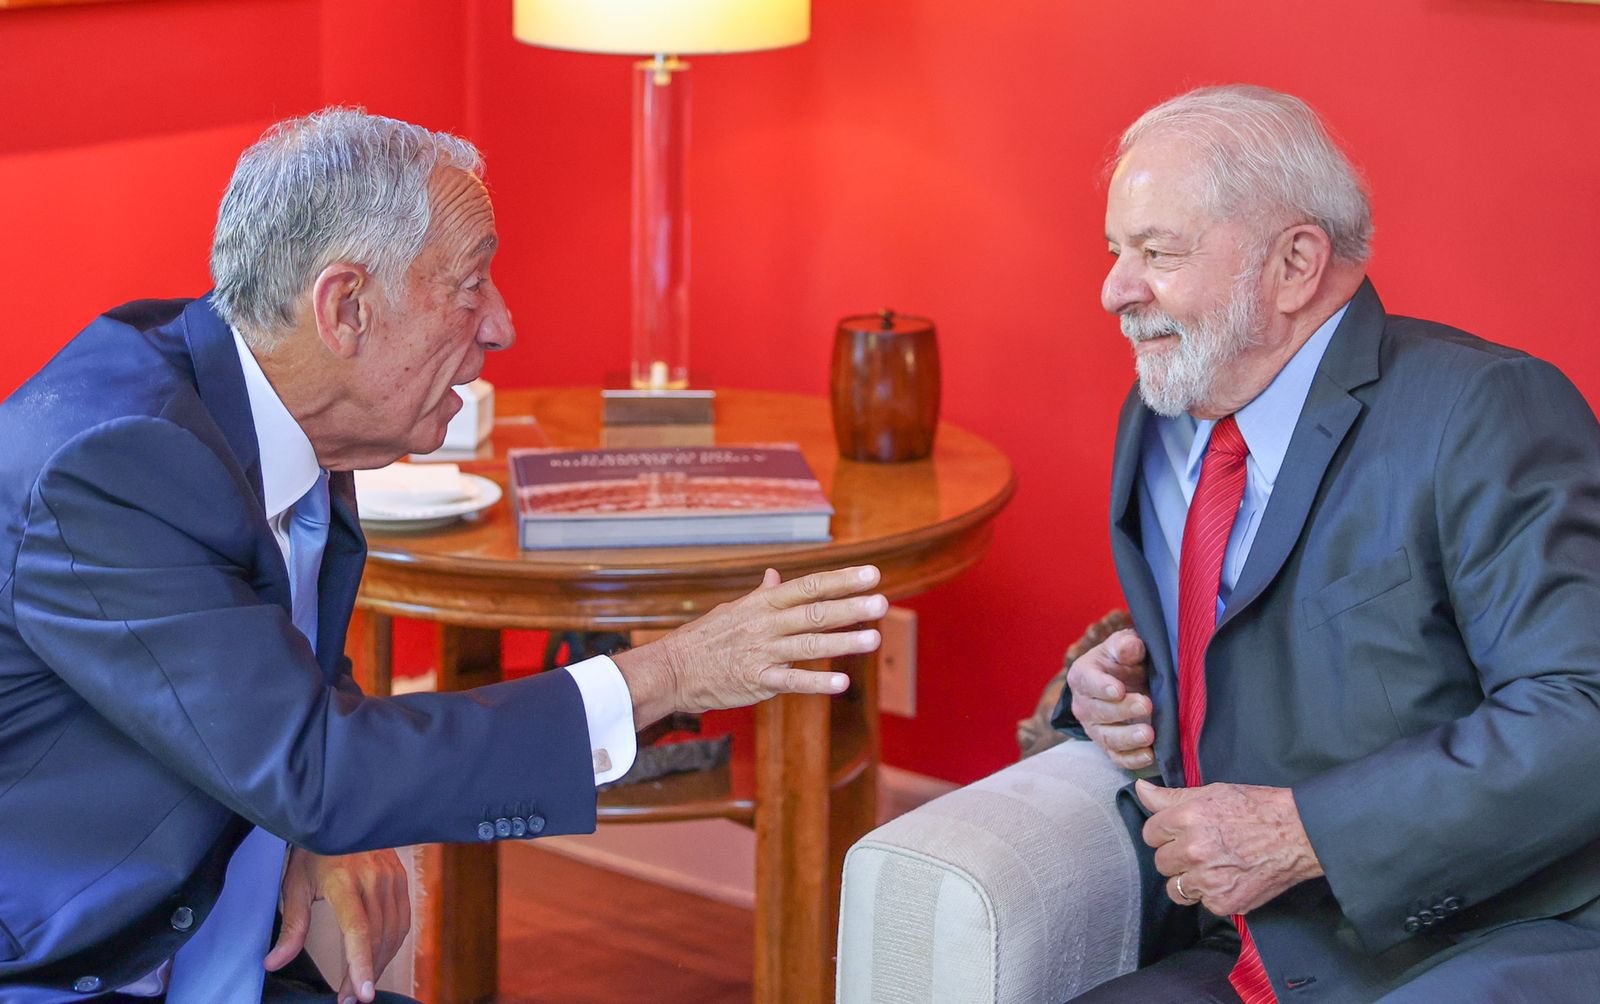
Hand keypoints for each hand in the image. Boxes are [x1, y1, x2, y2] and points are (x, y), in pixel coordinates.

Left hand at [266, 847, 410, 1003]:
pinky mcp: (401, 877)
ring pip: (394, 932)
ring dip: (380, 962)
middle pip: (377, 938)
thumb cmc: (312, 849)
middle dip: (365, 973)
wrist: (338, 814)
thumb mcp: (294, 884)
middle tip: (348, 999)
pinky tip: (378, 956)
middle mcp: (373, 878)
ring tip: (360, 984)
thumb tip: (274, 963)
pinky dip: (392, 943)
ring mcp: (391, 876)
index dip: (361, 965)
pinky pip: (403, 919)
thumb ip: (292, 926)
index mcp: (344, 880)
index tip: (361, 994)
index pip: (358, 931)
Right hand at [613, 565, 886, 727]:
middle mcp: (765, 624)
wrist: (673, 669)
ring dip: (843, 641)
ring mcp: (761, 653)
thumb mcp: (733, 609)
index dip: (840, 580)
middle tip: (881, 602)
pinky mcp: (756, 681)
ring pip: (808, 644)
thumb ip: (761, 595)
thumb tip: (775, 576)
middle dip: (850, 607)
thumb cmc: (706, 638)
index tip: (871, 573)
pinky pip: (791, 681)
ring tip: (874, 638)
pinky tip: (841, 681)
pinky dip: (817, 681)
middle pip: (814, 612)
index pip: (808, 586)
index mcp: (763, 603)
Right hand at [1065, 628, 1155, 768]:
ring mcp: (1096, 729)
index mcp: (1082, 676)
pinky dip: (1133, 759)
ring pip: (1107, 737)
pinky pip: (1117, 757)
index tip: (1119, 689)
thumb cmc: (1125, 659)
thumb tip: (1132, 646)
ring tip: (1149, 734)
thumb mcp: (1124, 645)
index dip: (1102, 686)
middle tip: (1147, 704)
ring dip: (1128, 738)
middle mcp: (1083, 705)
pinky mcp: (1110, 747)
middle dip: (1122, 710)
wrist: (1128, 680)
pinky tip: (1149, 755)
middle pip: (1097, 711)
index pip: (1087, 682)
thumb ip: (1126, 645)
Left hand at [1135, 779, 1322, 915]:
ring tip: (1212, 868)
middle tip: (1200, 850)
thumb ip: (1170, 796)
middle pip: (1161, 862)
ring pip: (1176, 887)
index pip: (1150, 834)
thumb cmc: (1257, 808)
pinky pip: (1201, 903)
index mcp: (1187, 817)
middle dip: (1177, 857)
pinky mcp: (1224, 902)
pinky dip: (1212, 895)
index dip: (1164, 833)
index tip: (1179, 834)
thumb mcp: (1212, 792)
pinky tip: (1228, 879)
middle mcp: (1194, 849)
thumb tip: (1140, 789)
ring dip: (1189, 880)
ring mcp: (1208, 878)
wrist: (1298, 834)